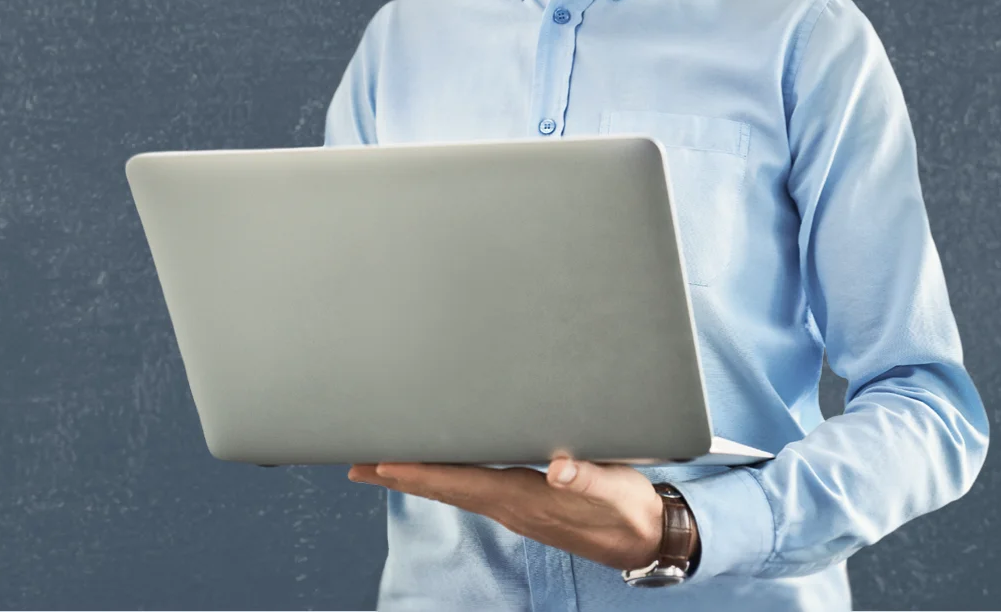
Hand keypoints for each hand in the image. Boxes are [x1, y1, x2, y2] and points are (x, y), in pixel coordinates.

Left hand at [348, 453, 692, 572]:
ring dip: (417, 474)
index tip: (382, 461)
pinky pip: (472, 487)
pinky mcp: (524, 502)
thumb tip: (560, 471)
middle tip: (357, 462)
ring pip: (455, 487)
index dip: (421, 470)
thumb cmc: (628, 509)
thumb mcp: (615, 491)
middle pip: (445, 487)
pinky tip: (437, 469)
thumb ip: (589, 479)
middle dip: (401, 473)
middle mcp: (512, 505)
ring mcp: (515, 507)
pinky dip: (445, 475)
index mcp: (526, 498)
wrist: (643, 539)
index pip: (461, 481)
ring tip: (383, 462)